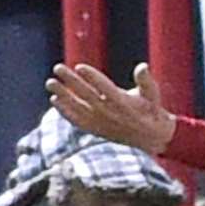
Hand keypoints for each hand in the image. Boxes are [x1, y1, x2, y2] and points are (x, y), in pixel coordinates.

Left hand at [46, 62, 176, 152]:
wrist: (152, 139)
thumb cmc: (152, 112)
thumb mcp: (153, 96)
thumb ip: (146, 82)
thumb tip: (142, 66)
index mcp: (125, 104)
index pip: (106, 88)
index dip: (93, 77)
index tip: (79, 67)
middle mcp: (111, 114)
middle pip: (87, 95)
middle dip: (71, 81)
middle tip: (58, 68)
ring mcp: (101, 122)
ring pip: (78, 108)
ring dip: (63, 95)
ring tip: (50, 83)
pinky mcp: (96, 129)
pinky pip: (78, 121)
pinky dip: (66, 112)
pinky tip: (55, 100)